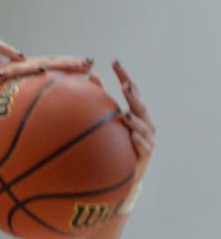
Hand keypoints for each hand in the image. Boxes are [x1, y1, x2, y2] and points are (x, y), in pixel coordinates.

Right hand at [0, 55, 94, 113]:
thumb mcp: (7, 107)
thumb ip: (21, 108)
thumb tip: (35, 122)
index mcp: (25, 75)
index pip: (51, 68)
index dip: (68, 66)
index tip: (87, 69)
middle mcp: (22, 69)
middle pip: (51, 63)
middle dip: (72, 62)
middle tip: (91, 62)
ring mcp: (14, 70)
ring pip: (42, 64)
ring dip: (61, 63)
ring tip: (80, 64)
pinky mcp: (3, 74)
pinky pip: (22, 72)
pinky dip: (34, 70)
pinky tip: (47, 70)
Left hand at [110, 60, 155, 180]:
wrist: (122, 176)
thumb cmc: (115, 146)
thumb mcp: (107, 123)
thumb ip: (100, 102)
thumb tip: (90, 76)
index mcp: (136, 114)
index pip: (132, 92)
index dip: (125, 76)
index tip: (114, 62)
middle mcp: (145, 124)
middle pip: (140, 106)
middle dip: (133, 96)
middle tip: (124, 85)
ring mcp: (148, 140)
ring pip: (144, 127)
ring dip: (135, 120)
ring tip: (125, 115)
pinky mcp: (146, 155)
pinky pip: (144, 147)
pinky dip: (138, 141)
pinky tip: (132, 137)